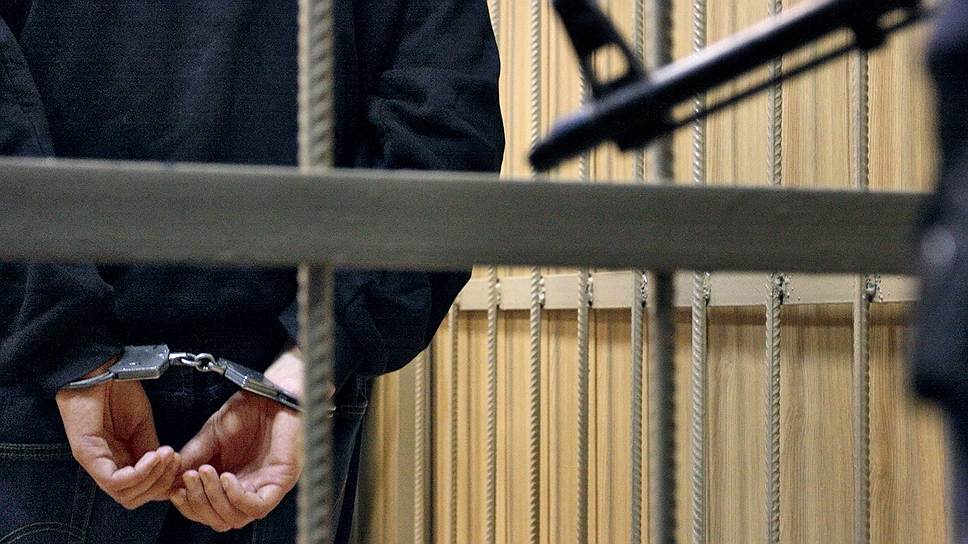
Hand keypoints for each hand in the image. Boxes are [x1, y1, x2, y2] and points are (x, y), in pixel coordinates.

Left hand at [56, 360, 180, 509]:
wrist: (99, 369)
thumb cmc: (118, 391)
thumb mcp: (143, 424)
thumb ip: (150, 448)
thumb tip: (167, 470)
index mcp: (119, 460)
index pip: (140, 490)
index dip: (163, 483)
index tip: (180, 463)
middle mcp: (105, 466)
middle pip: (133, 498)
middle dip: (161, 484)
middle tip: (174, 460)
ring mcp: (94, 463)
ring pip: (125, 494)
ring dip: (153, 478)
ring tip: (166, 456)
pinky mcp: (87, 455)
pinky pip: (114, 480)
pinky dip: (139, 473)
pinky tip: (153, 456)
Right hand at [171, 349, 303, 531]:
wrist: (273, 391)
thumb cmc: (248, 408)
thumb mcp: (210, 434)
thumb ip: (191, 458)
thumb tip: (168, 482)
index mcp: (229, 481)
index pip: (205, 511)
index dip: (188, 505)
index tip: (173, 488)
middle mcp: (247, 488)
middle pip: (218, 520)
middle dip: (198, 503)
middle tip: (189, 478)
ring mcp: (264, 486)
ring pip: (235, 518)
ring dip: (214, 499)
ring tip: (205, 473)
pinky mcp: (281, 481)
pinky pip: (258, 506)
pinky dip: (237, 497)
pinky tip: (226, 477)